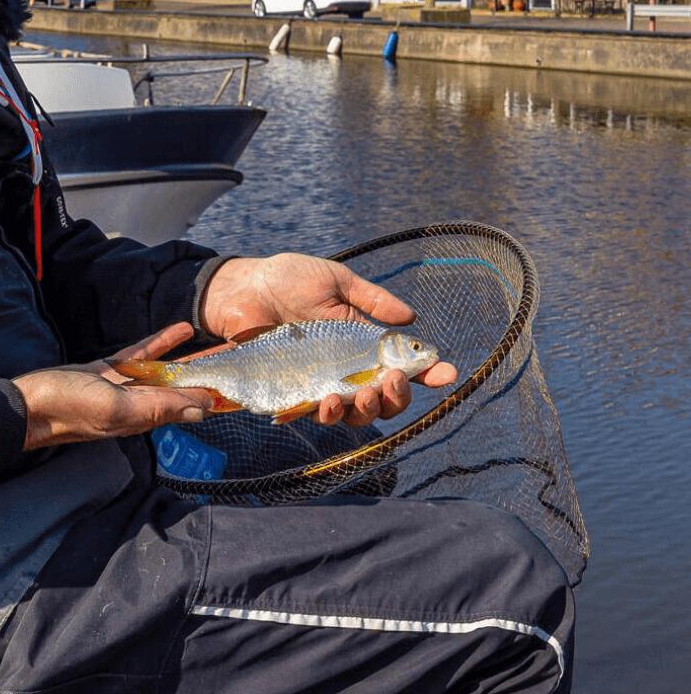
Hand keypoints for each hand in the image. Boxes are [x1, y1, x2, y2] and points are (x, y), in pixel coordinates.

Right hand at [13, 323, 213, 450]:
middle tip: (233, 360)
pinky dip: (160, 344)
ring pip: (163, 372)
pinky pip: (140, 357)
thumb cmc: (68, 409)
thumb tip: (202, 411)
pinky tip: (178, 330)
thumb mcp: (117, 408)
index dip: (212, 399)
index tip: (238, 387)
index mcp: (142, 418)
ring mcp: (121, 388)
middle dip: (206, 379)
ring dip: (187, 358)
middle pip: (180, 391)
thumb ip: (159, 408)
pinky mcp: (106, 372)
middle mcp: (136, 406)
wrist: (27, 403)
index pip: (187, 409)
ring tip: (213, 343)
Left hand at [199, 253, 457, 428]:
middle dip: (396, 396)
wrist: (244, 287)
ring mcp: (321, 383)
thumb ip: (371, 299)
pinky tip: (329, 401)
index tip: (448, 373)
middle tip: (391, 382)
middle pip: (385, 399)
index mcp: (363, 343)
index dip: (429, 373)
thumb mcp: (336, 281)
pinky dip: (328, 412)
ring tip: (363, 394)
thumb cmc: (289, 279)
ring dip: (366, 409)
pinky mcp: (292, 392)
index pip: (403, 365)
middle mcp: (347, 369)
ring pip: (356, 413)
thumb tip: (411, 317)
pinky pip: (316, 413)